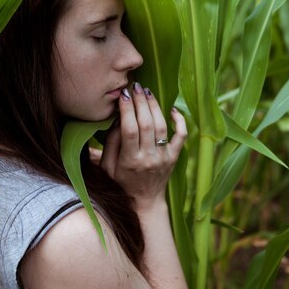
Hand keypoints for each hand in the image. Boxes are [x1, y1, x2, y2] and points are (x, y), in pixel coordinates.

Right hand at [100, 83, 186, 208]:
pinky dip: (180, 122)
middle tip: (136, 86)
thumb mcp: (107, 167)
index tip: (123, 94)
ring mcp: (164, 158)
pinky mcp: (174, 157)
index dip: (127, 110)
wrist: (144, 202)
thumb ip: (111, 142)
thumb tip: (118, 118)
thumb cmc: (120, 182)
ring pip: (163, 126)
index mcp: (130, 161)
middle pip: (147, 124)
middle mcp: (149, 158)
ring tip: (147, 92)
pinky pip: (181, 137)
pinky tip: (172, 109)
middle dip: (141, 102)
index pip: (130, 130)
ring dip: (155, 106)